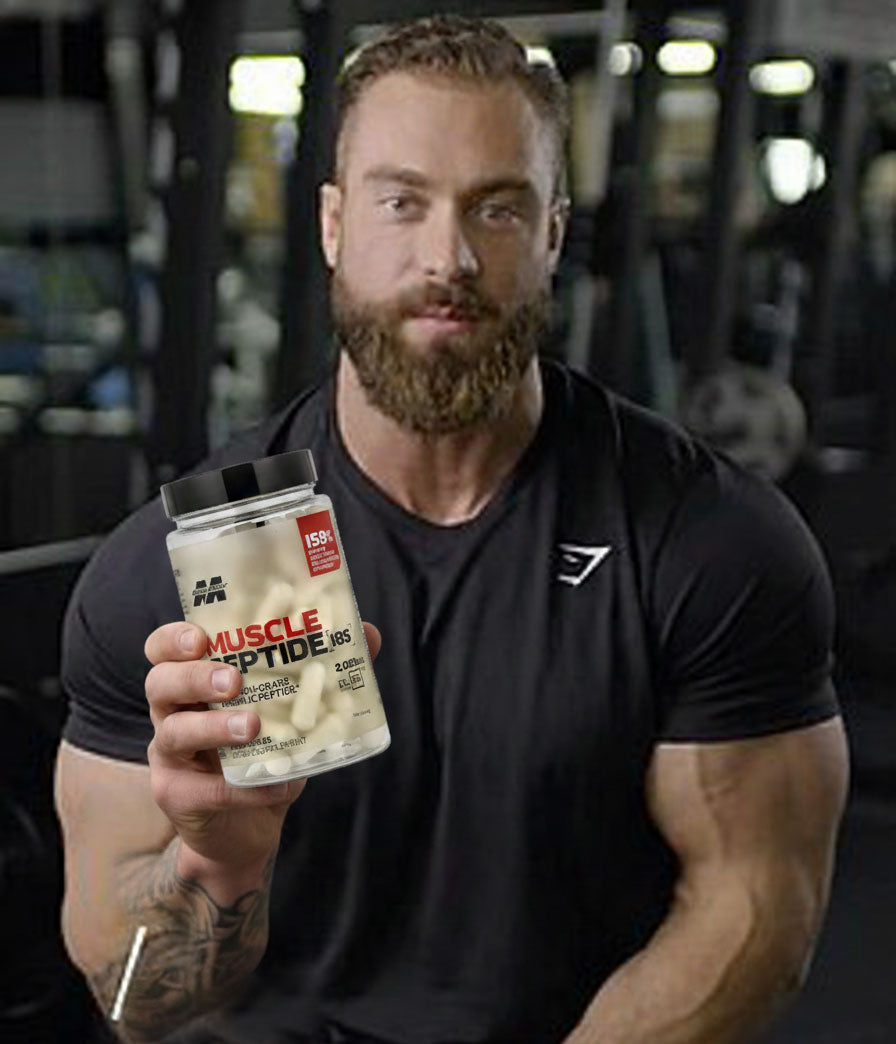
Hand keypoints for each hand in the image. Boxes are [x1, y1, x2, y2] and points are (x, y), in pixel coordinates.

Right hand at [144, 620, 381, 874]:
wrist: (249, 827)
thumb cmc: (268, 752)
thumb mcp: (294, 710)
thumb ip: (327, 670)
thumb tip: (368, 633)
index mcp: (195, 681)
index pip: (165, 649)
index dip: (175, 639)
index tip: (203, 636)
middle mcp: (173, 712)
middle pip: (161, 682)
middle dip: (195, 676)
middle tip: (234, 680)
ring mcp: (170, 755)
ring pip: (175, 732)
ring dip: (214, 728)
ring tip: (252, 727)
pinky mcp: (178, 796)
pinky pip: (206, 789)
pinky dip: (244, 787)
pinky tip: (278, 784)